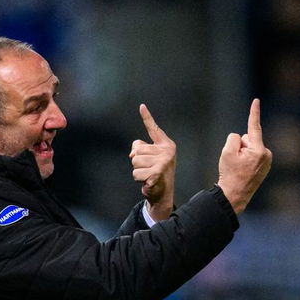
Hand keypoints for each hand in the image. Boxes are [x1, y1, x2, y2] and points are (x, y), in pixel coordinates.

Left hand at [130, 103, 176, 220]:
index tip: (141, 106)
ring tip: (148, 174)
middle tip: (148, 169)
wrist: (163, 194)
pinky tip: (148, 181)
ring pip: (135, 162)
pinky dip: (139, 179)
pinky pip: (136, 173)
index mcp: (166, 144)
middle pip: (138, 150)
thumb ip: (140, 150)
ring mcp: (163, 161)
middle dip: (138, 162)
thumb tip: (132, 154)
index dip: (147, 117)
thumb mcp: (150, 158)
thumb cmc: (156, 173)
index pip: (154, 129)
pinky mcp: (157, 172)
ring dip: (137, 171)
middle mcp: (167, 151)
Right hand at [217, 98, 271, 212]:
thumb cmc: (230, 175)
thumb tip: (241, 139)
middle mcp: (266, 154)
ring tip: (239, 169)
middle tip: (236, 163)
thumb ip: (234, 138)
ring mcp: (267, 161)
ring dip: (243, 154)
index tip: (256, 100)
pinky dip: (247, 160)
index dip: (254, 112)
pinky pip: (252, 156)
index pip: (254, 127)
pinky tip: (244, 171)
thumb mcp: (227, 152)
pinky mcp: (265, 166)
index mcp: (258, 150)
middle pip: (248, 139)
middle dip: (241, 146)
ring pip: (250, 148)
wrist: (234, 196)